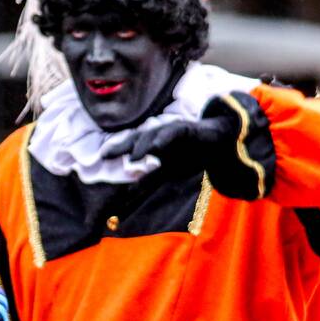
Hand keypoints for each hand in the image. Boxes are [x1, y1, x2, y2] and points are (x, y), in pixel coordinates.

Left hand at [102, 117, 235, 178]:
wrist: (218, 143)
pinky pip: (173, 132)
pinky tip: (156, 147)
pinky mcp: (186, 128)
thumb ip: (149, 180)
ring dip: (142, 145)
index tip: (101, 156)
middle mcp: (158, 135)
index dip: (116, 150)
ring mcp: (171, 130)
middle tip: (106, 154)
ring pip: (153, 135)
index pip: (131, 147)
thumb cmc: (190, 153)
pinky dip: (164, 139)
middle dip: (121, 145)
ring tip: (133, 158)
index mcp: (152, 144)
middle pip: (136, 138)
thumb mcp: (167, 171)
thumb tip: (128, 191)